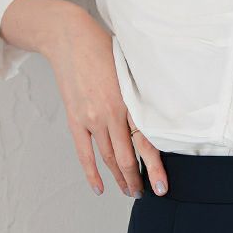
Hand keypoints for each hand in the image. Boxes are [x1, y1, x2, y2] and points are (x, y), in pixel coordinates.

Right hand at [43, 10, 168, 199]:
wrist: (70, 38)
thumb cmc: (105, 48)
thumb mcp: (132, 66)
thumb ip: (143, 90)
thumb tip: (161, 107)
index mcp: (130, 99)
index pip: (146, 141)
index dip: (154, 166)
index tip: (162, 184)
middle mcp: (112, 112)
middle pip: (127, 155)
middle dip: (138, 178)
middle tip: (148, 194)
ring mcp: (91, 118)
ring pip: (109, 157)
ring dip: (120, 177)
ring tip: (129, 191)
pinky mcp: (75, 119)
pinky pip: (84, 153)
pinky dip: (92, 172)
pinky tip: (100, 187)